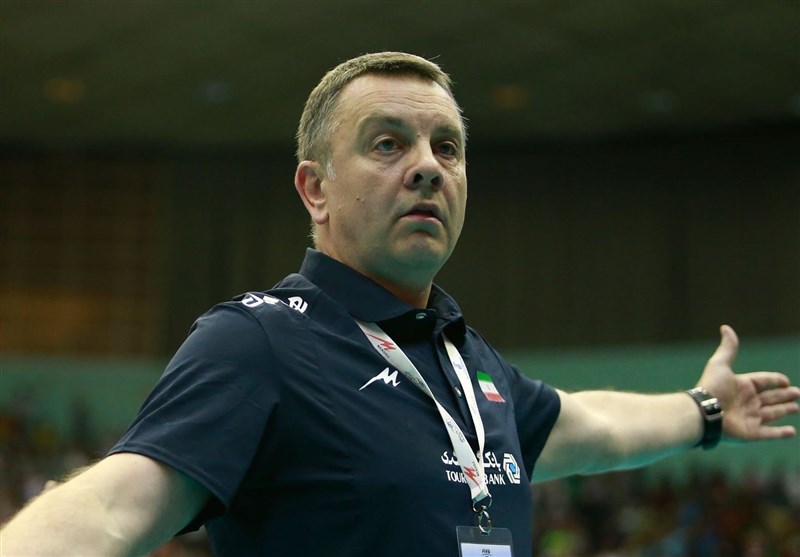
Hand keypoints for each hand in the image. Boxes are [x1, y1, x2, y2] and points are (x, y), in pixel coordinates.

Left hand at [697, 325, 799, 442]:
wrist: (704, 412)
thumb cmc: (712, 387)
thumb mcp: (720, 364)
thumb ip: (728, 348)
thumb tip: (725, 327)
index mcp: (742, 386)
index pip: (763, 381)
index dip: (775, 381)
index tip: (785, 381)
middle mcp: (747, 402)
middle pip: (770, 398)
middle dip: (784, 395)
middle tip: (797, 393)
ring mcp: (749, 418)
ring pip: (772, 414)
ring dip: (784, 410)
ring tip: (796, 407)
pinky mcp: (751, 433)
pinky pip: (769, 434)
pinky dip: (781, 433)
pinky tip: (792, 431)